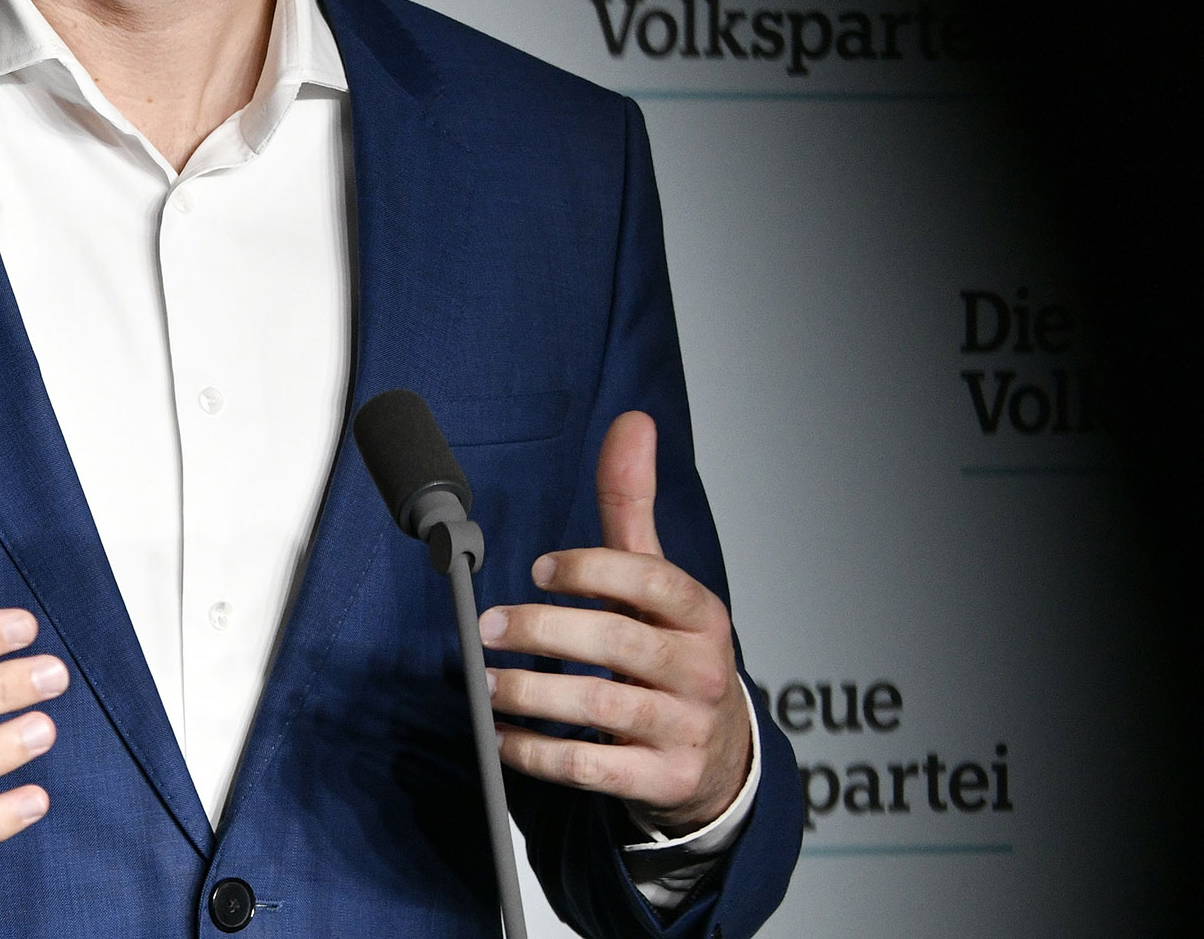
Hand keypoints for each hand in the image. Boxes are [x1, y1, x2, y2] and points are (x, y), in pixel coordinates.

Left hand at [479, 412, 750, 834]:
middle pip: (620, 645)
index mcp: (700, 614)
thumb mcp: (659, 580)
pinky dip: (540, 754)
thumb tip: (631, 421)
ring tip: (486, 681)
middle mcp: (700, 671)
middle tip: (487, 625)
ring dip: (533, 694)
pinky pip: (594, 770)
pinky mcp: (664, 781)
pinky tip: (503, 737)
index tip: (537, 568)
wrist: (717, 759)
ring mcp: (685, 730)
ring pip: (604, 710)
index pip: (650, 580)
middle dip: (545, 632)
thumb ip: (633, 505)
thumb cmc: (674, 653)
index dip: (591, 570)